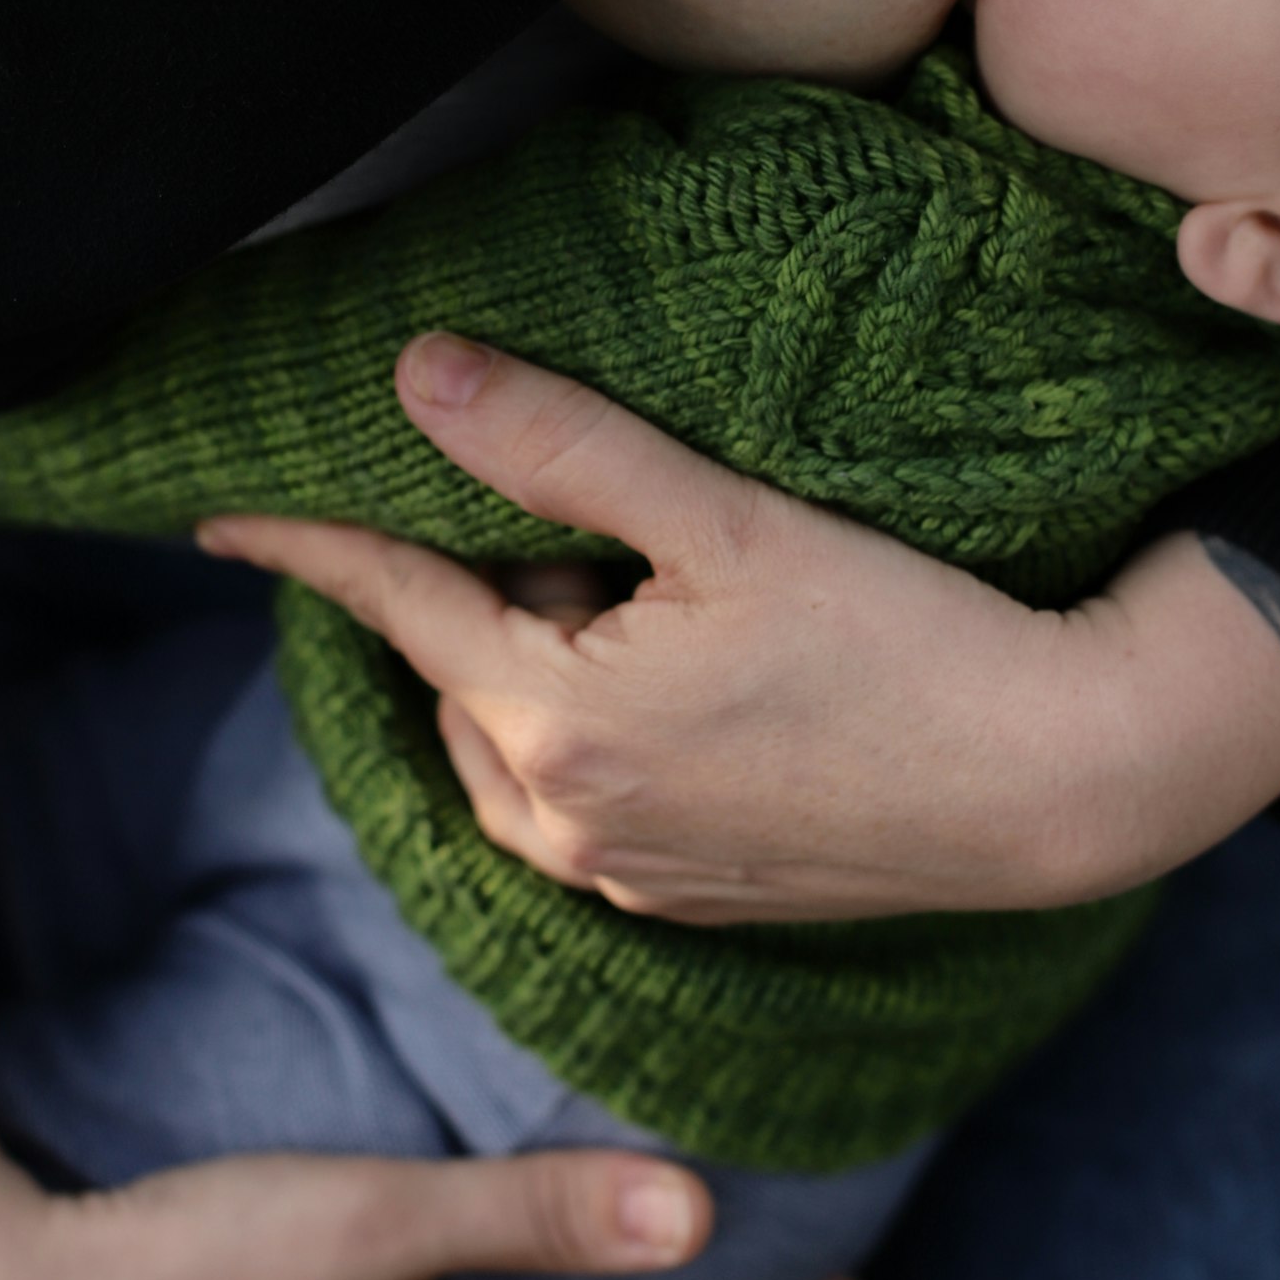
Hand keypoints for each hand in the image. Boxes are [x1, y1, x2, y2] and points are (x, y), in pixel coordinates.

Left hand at [198, 335, 1279, 924]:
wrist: (1055, 780)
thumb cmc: (904, 637)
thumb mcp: (729, 521)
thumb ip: (561, 448)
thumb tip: (414, 374)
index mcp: (552, 723)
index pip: (396, 605)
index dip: (310, 547)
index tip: (224, 519)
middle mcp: (562, 824)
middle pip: (464, 676)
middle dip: (500, 600)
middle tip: (633, 543)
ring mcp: (624, 880)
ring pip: (517, 749)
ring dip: (545, 674)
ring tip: (676, 616)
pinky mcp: (688, 905)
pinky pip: (581, 811)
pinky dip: (593, 745)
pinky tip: (710, 700)